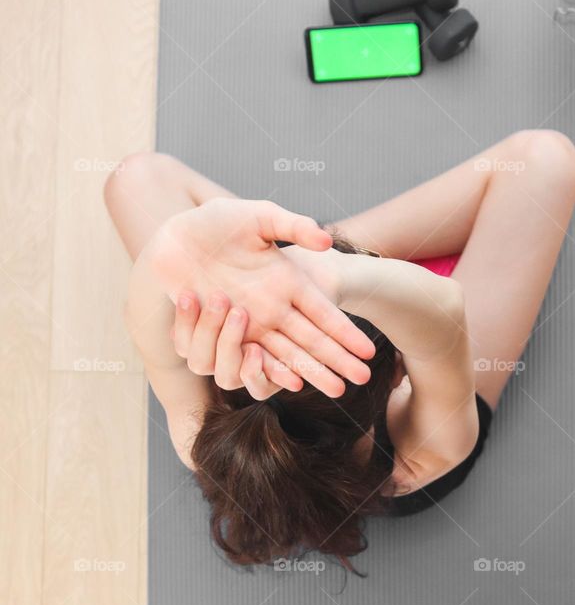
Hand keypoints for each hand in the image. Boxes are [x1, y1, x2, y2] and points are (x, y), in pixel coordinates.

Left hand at [147, 198, 372, 396]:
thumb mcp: (261, 216)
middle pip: (310, 342)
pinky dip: (259, 369)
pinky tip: (282, 378)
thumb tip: (327, 240)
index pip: (323, 313)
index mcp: (287, 283)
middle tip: (360, 381)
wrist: (174, 235)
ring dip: (305, 371)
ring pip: (280, 357)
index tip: (369, 351)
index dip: (345, 333)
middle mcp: (271, 309)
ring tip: (327, 388)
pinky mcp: (215, 333)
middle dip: (336, 363)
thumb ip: (294, 226)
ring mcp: (245, 324)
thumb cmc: (219, 222)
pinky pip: (236, 358)